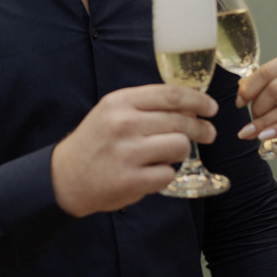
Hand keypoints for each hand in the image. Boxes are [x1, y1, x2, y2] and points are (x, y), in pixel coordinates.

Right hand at [51, 84, 217, 216]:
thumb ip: (145, 105)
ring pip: (180, 147)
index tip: (211, 107)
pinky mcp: (130, 181)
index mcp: (119, 102)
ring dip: (181, 151)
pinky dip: (166, 174)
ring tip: (170, 154)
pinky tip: (153, 173)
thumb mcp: (112, 112)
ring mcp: (127, 153)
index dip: (197, 100)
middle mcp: (123, 124)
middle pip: (180, 121)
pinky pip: (168, 174)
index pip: (170, 95)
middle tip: (209, 133)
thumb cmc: (95, 142)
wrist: (65, 177)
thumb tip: (190, 105)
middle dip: (201, 128)